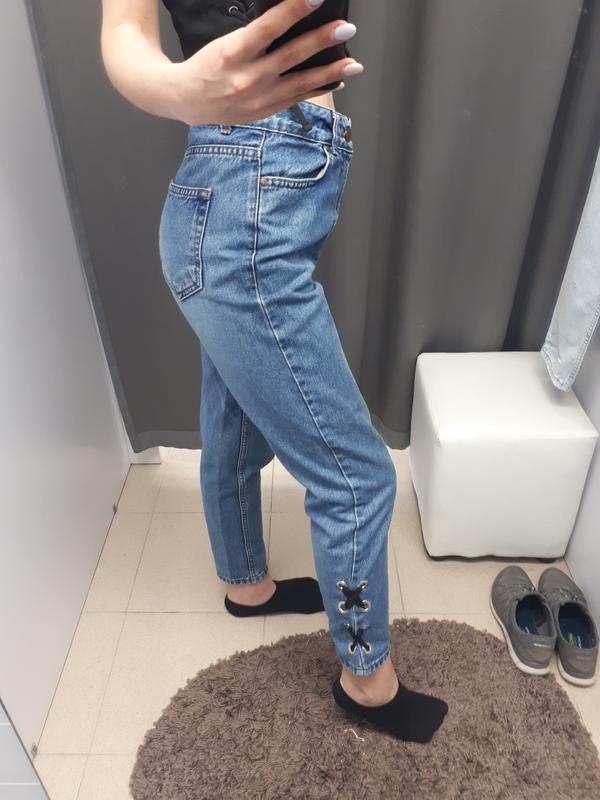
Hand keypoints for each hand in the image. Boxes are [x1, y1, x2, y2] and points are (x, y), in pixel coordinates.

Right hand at [171, 0, 362, 125]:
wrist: (186, 100)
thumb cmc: (207, 65)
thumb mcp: (226, 42)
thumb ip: (257, 34)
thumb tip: (289, 20)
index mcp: (233, 53)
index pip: (268, 27)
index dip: (294, 10)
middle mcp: (247, 78)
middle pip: (291, 55)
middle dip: (321, 41)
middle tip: (346, 29)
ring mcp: (258, 98)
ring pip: (301, 83)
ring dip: (330, 72)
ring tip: (353, 63)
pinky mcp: (264, 111)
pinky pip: (297, 98)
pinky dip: (319, 89)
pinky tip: (337, 80)